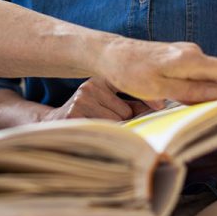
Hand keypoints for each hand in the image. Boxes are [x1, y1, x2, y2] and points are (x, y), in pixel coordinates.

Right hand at [40, 77, 165, 122]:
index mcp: (100, 80)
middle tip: (110, 125)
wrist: (54, 125)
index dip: (148, 98)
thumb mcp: (107, 103)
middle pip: (126, 111)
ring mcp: (82, 99)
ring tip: (98, 128)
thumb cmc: (88, 115)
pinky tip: (93, 131)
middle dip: (125, 122)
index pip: (131, 87)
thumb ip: (131, 103)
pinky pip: (105, 129)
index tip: (162, 106)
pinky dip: (105, 135)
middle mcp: (90, 86)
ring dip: (114, 130)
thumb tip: (161, 105)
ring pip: (117, 121)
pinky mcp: (75, 114)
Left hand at [100, 40, 216, 105]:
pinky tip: (181, 96)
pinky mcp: (178, 57)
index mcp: (190, 60)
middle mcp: (192, 53)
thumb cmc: (130, 71)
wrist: (110, 53)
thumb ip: (190, 91)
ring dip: (206, 92)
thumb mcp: (159, 88)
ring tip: (197, 103)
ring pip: (206, 77)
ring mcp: (185, 54)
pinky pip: (196, 75)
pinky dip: (196, 87)